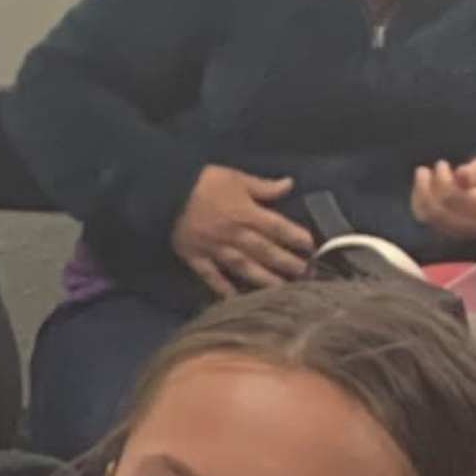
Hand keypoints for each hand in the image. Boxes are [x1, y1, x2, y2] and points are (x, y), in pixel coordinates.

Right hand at [170, 163, 314, 293]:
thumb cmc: (202, 181)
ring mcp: (215, 249)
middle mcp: (234, 235)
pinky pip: (212, 277)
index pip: (277, 227)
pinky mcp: (196, 258)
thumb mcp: (235, 177)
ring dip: (264, 280)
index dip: (296, 237)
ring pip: (244, 267)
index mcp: (246, 213)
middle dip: (286, 263)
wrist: (163, 192)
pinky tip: (235, 299)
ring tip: (282, 290)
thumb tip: (290, 184)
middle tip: (305, 274)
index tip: (312, 246)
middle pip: (265, 251)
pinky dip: (223, 289)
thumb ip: (263, 186)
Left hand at [411, 153, 475, 248]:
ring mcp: (457, 231)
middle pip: (437, 211)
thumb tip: (460, 174)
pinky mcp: (445, 231)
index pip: (454, 198)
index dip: (442, 180)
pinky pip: (424, 218)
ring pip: (428, 216)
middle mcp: (471, 225)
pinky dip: (417, 199)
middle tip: (425, 169)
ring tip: (422, 172)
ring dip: (420, 192)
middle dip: (426, 188)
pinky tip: (421, 184)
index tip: (442, 164)